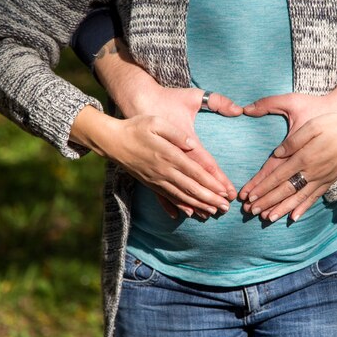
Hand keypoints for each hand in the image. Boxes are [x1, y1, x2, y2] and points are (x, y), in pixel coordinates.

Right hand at [94, 38, 241, 217]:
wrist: (111, 141)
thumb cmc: (136, 127)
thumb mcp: (156, 122)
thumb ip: (175, 133)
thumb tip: (191, 144)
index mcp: (168, 154)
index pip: (195, 172)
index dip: (211, 183)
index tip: (224, 191)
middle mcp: (163, 170)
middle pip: (191, 188)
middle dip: (210, 199)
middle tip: (225, 208)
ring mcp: (156, 179)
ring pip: (180, 196)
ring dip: (198, 205)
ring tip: (212, 212)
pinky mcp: (149, 184)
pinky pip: (166, 198)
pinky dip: (178, 207)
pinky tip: (187, 214)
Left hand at [241, 108, 336, 222]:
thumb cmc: (334, 124)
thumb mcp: (312, 125)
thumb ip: (293, 141)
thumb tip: (277, 154)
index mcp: (304, 157)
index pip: (278, 176)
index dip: (263, 187)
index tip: (250, 196)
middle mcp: (312, 172)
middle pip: (285, 191)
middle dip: (267, 202)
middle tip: (251, 211)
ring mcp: (321, 179)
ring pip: (298, 198)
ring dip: (281, 209)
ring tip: (267, 218)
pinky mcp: (329, 181)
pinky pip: (313, 198)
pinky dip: (302, 208)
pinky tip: (293, 217)